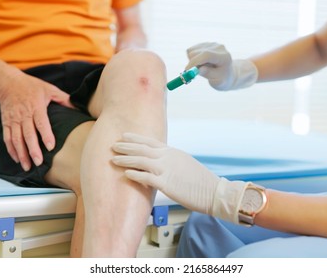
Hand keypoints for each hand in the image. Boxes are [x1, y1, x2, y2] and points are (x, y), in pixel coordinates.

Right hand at [0, 72, 73, 170]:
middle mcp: (24, 114)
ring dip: (21, 154)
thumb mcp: (49, 89)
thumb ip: (63, 99)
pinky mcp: (6, 123)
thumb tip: (78, 107)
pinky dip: (11, 150)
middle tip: (39, 162)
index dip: (46, 135)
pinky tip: (17, 160)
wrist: (8, 83)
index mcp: (36, 106)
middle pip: (28, 134)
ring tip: (28, 166)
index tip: (51, 147)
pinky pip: (7, 138)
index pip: (41, 122)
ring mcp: (13, 119)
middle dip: (33, 150)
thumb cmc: (32, 86)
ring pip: (16, 139)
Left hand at [112, 133, 247, 222]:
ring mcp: (167, 170)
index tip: (124, 136)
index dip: (135, 138)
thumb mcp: (185, 163)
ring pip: (141, 161)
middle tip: (113, 145)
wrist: (213, 191)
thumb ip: (171, 160)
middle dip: (126, 147)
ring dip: (126, 159)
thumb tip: (161, 161)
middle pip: (142, 149)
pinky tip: (125, 173)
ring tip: (114, 159)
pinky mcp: (167, 184)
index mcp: (172, 152)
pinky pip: (146, 177)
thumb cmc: (200, 181)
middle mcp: (168, 158)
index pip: (150, 141)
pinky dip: (135, 174)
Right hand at [186, 42, 257, 90]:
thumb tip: (198, 70)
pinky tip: (201, 63)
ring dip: (192, 61)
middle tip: (195, 74)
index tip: (187, 71)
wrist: (228, 74)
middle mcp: (219, 48)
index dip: (195, 62)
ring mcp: (212, 44)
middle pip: (196, 52)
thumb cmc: (222, 79)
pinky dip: (192, 58)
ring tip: (202, 68)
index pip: (206, 55)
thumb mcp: (217, 82)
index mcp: (224, 57)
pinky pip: (191, 50)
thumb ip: (208, 74)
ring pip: (191, 51)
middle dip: (192, 64)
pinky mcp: (206, 44)